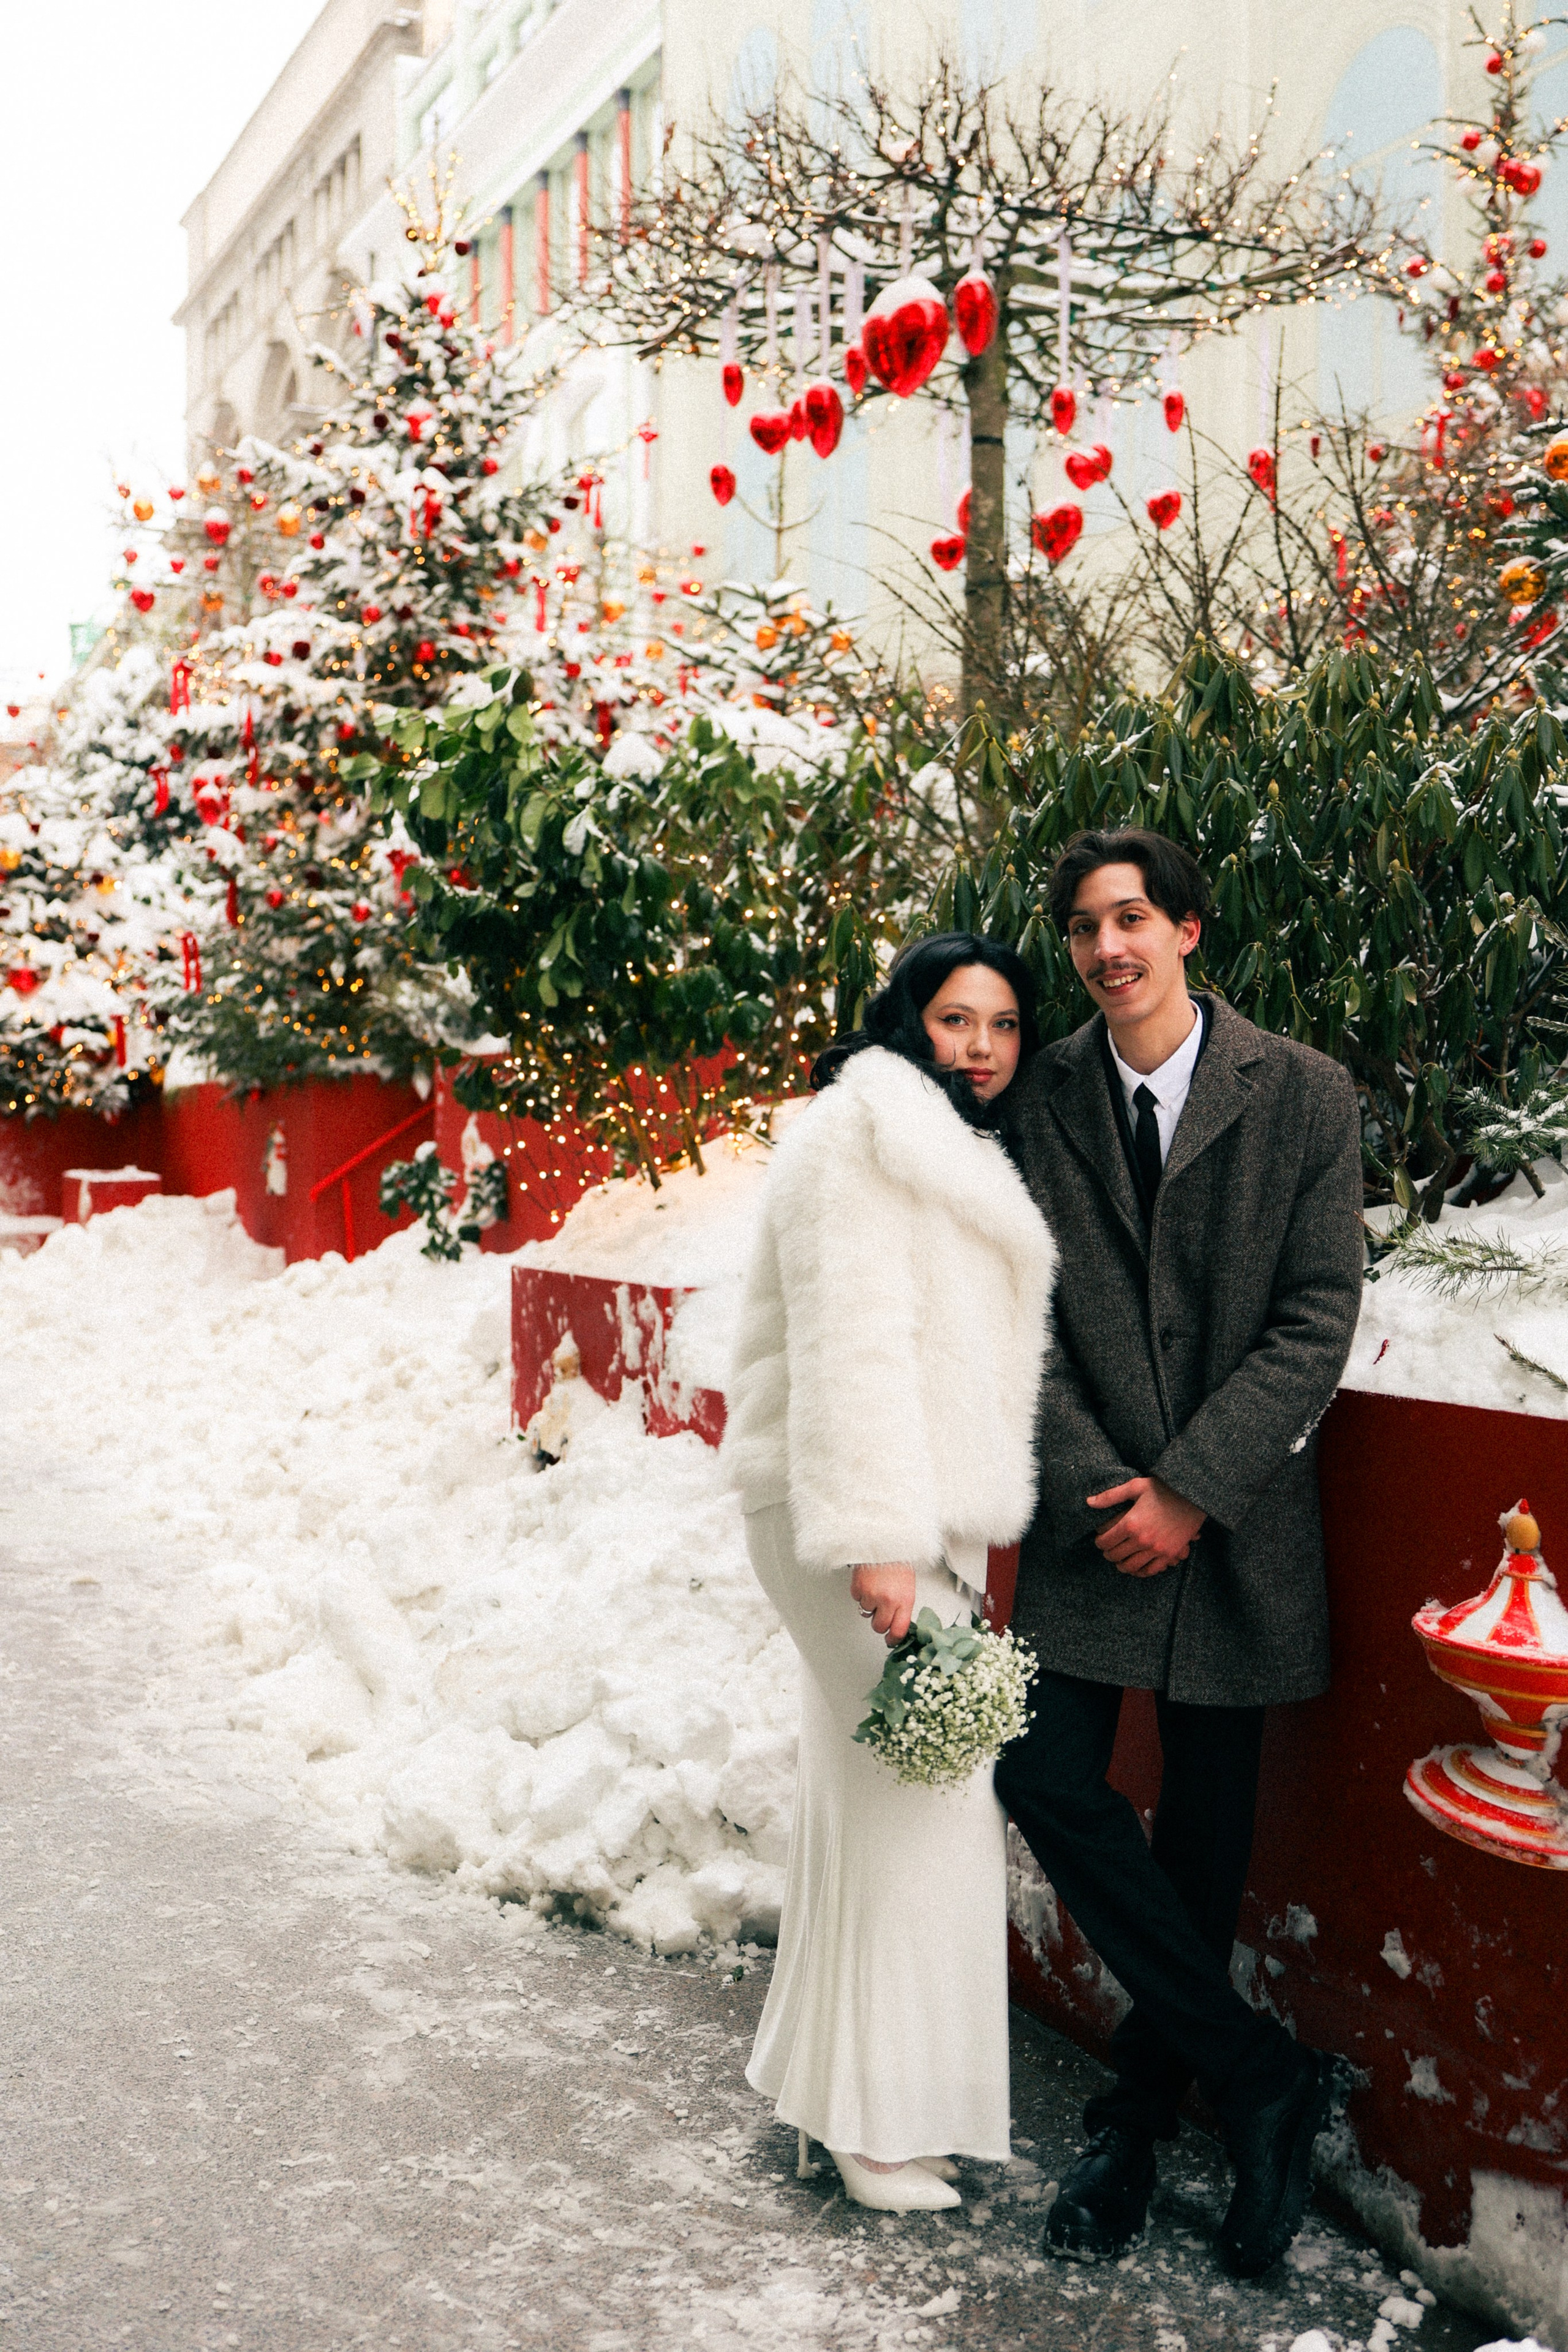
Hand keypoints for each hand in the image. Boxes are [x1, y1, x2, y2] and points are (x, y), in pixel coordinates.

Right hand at [850, 1561, 916, 1644]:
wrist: (885, 1540)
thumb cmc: (898, 1561)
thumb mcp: (908, 1586)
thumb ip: (903, 1606)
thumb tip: (897, 1623)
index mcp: (905, 1600)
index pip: (899, 1630)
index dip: (893, 1639)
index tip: (890, 1641)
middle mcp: (888, 1600)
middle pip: (879, 1626)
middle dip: (879, 1622)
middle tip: (881, 1612)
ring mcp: (872, 1594)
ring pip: (866, 1613)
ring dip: (870, 1604)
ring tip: (876, 1588)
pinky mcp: (858, 1587)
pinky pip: (857, 1599)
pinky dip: (861, 1593)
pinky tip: (868, 1581)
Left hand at [1086, 1475, 1205, 1578]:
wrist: (1192, 1496)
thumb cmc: (1162, 1488)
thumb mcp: (1134, 1486)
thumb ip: (1110, 1496)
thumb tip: (1088, 1502)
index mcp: (1130, 1523)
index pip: (1105, 1541)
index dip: (1099, 1542)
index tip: (1100, 1540)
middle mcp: (1142, 1539)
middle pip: (1115, 1555)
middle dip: (1108, 1554)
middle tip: (1108, 1550)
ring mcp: (1156, 1549)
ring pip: (1131, 1566)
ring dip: (1121, 1565)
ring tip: (1119, 1561)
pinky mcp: (1170, 1554)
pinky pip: (1151, 1570)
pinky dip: (1141, 1572)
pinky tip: (1137, 1567)